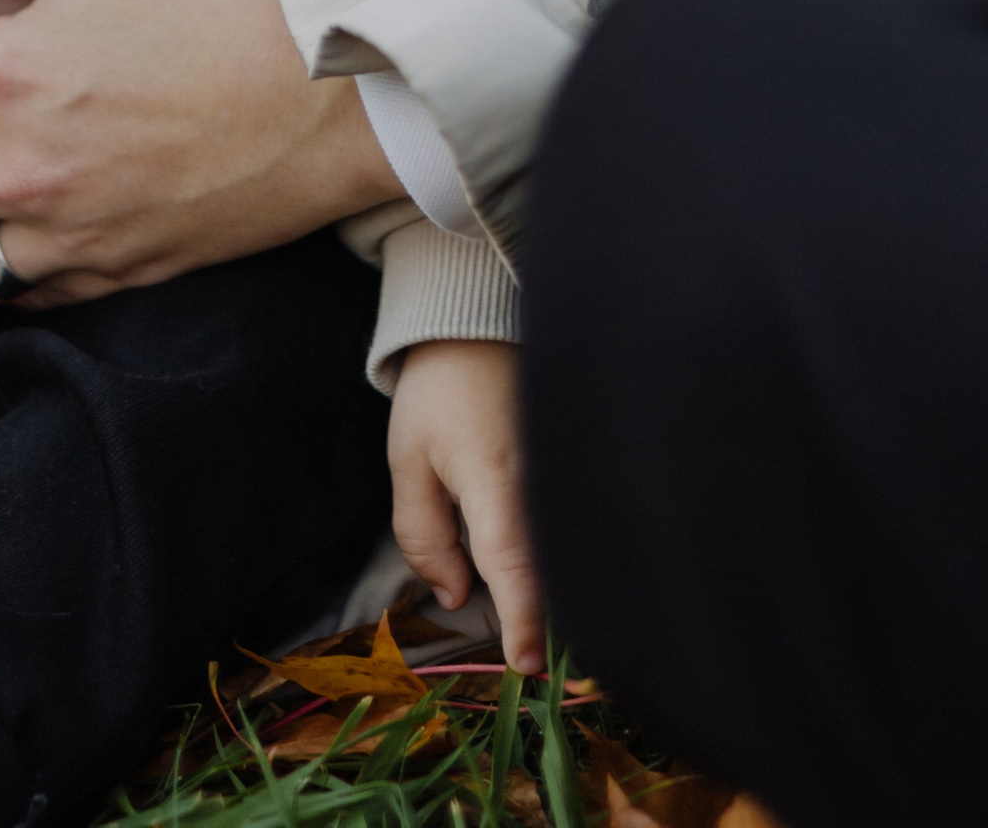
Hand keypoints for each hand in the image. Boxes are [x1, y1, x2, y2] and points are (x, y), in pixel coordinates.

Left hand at [388, 341, 542, 670]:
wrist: (485, 321)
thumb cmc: (440, 391)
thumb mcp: (409, 460)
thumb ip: (423, 536)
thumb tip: (453, 596)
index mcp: (496, 479)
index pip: (515, 565)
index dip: (523, 622)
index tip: (525, 666)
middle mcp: (543, 480)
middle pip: (550, 567)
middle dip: (542, 615)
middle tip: (529, 655)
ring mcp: (567, 469)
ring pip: (566, 548)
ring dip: (554, 585)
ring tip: (539, 617)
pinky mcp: (578, 463)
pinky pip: (573, 523)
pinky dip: (562, 553)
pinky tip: (551, 569)